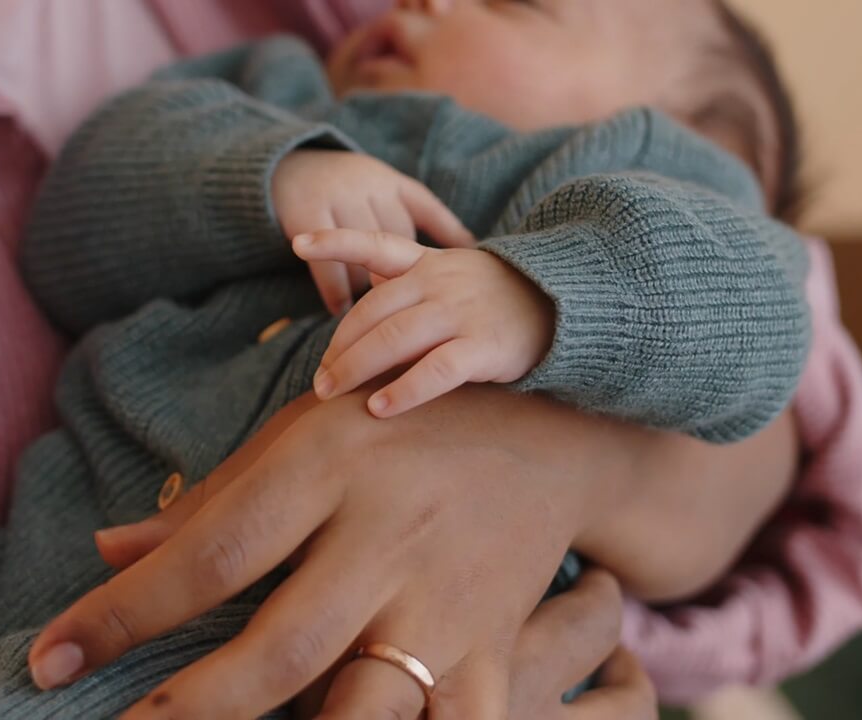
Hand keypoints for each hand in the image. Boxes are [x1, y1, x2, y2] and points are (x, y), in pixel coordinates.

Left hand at [27, 387, 619, 718]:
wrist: (547, 437)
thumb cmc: (396, 432)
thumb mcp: (302, 436)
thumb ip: (206, 503)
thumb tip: (106, 553)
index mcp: (327, 467)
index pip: (209, 553)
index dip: (120, 613)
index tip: (49, 660)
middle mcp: (387, 539)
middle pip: (280, 648)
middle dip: (188, 711)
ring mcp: (447, 606)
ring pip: (368, 710)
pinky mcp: (495, 653)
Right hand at [271, 149, 474, 313]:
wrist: (283, 164)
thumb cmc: (346, 188)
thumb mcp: (387, 190)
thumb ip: (428, 217)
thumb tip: (471, 248)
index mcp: (394, 184)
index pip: (428, 215)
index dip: (445, 248)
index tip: (457, 279)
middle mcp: (369, 188)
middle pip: (396, 245)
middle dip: (406, 280)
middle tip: (415, 315)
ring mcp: (338, 199)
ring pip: (362, 258)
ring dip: (369, 294)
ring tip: (377, 325)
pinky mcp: (306, 213)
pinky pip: (328, 263)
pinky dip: (337, 293)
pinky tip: (342, 312)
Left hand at [293, 228, 554, 417]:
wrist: (564, 307)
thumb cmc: (495, 298)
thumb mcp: (452, 277)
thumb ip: (409, 286)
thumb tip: (360, 303)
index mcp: (428, 263)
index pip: (374, 245)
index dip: (335, 242)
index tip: (297, 243)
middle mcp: (439, 283)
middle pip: (371, 313)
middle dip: (338, 347)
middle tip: (318, 379)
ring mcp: (460, 313)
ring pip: (393, 340)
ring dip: (355, 368)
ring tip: (330, 393)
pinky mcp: (482, 347)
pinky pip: (434, 371)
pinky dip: (403, 391)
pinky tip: (379, 409)